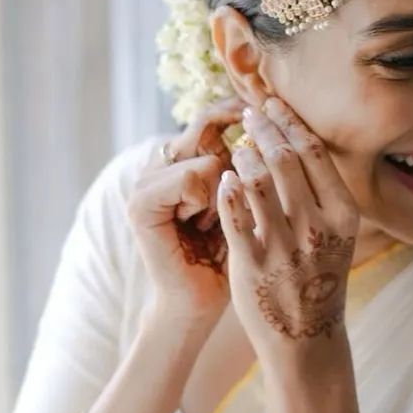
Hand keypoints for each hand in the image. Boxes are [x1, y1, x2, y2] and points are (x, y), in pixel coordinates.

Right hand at [128, 99, 244, 324]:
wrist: (200, 301)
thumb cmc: (231, 254)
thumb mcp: (245, 200)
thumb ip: (248, 162)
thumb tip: (272, 120)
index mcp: (184, 158)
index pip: (211, 117)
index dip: (236, 112)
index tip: (262, 112)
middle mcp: (161, 163)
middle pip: (207, 127)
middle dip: (234, 164)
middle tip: (227, 204)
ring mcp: (146, 180)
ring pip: (209, 159)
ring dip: (222, 194)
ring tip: (209, 223)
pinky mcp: (140, 201)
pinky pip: (191, 178)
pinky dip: (204, 204)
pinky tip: (198, 227)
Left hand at [216, 96, 358, 360]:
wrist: (305, 337)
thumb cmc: (318, 279)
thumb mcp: (336, 236)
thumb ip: (321, 194)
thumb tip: (296, 140)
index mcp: (343, 215)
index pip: (313, 152)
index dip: (290, 122)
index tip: (273, 105)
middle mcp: (316, 226)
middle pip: (284, 158)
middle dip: (264, 129)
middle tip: (250, 114)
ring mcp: (284, 245)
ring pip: (257, 180)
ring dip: (244, 156)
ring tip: (239, 149)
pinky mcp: (253, 262)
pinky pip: (234, 214)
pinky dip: (227, 190)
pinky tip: (225, 180)